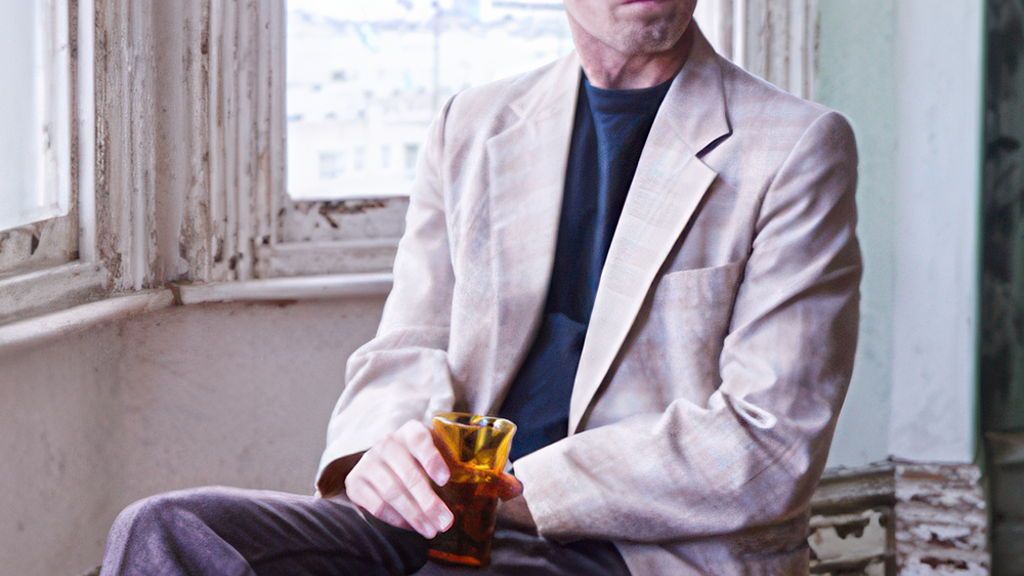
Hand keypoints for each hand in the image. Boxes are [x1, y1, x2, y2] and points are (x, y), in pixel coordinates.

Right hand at [344, 420, 453, 537]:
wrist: (382, 466)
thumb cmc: (420, 462)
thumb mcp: (436, 454)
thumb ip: (456, 462)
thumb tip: (490, 483)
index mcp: (410, 432)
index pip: (420, 439)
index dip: (432, 459)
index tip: (445, 480)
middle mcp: (386, 443)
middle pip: (408, 473)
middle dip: (428, 502)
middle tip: (446, 522)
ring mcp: (368, 462)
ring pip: (392, 492)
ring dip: (414, 515)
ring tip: (431, 530)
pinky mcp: (355, 482)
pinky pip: (376, 505)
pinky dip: (396, 519)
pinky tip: (412, 527)